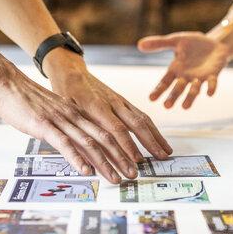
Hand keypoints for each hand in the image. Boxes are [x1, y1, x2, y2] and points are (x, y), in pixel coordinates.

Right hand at [0, 64, 140, 183]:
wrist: (8, 83)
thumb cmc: (29, 101)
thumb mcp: (54, 114)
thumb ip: (67, 127)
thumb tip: (76, 143)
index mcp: (79, 114)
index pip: (107, 133)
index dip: (123, 149)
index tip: (133, 163)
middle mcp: (75, 117)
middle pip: (105, 139)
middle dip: (121, 159)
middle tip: (134, 175)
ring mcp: (61, 120)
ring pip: (89, 143)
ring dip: (105, 162)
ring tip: (116, 177)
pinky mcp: (44, 125)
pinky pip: (64, 143)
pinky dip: (77, 158)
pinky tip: (86, 171)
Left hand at [45, 49, 172, 163]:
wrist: (71, 72)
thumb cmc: (65, 95)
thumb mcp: (66, 114)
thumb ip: (78, 134)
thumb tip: (87, 161)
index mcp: (96, 106)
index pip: (116, 129)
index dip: (128, 146)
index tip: (136, 161)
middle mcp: (112, 103)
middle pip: (136, 124)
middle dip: (149, 144)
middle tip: (160, 160)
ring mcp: (120, 101)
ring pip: (143, 119)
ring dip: (156, 137)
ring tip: (166, 153)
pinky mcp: (124, 101)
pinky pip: (142, 115)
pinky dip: (153, 129)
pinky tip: (159, 140)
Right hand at [138, 32, 229, 108]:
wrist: (214, 43)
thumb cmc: (193, 43)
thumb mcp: (175, 40)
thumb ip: (159, 43)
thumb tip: (139, 44)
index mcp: (175, 70)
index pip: (165, 82)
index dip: (158, 90)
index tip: (151, 99)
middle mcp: (186, 77)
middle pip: (178, 89)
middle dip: (173, 97)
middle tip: (167, 106)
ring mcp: (199, 78)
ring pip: (194, 90)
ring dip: (190, 97)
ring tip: (185, 107)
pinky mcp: (213, 75)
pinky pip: (212, 83)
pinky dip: (211, 87)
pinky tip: (209, 93)